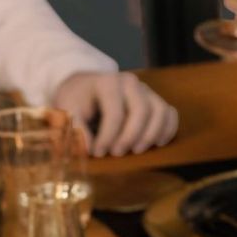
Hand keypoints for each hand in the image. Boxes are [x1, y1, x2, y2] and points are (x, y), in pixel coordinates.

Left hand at [56, 70, 178, 156]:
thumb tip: (89, 148)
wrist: (84, 87)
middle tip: (117, 153)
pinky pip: (170, 113)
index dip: (107, 136)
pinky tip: (157, 144)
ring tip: (137, 151)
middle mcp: (130, 82)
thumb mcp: (66, 110)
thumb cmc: (76, 101)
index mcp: (107, 82)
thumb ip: (75, 128)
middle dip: (130, 136)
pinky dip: (168, 129)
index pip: (114, 112)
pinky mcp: (155, 100)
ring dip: (151, 134)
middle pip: (141, 110)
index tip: (98, 153)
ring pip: (160, 111)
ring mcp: (146, 90)